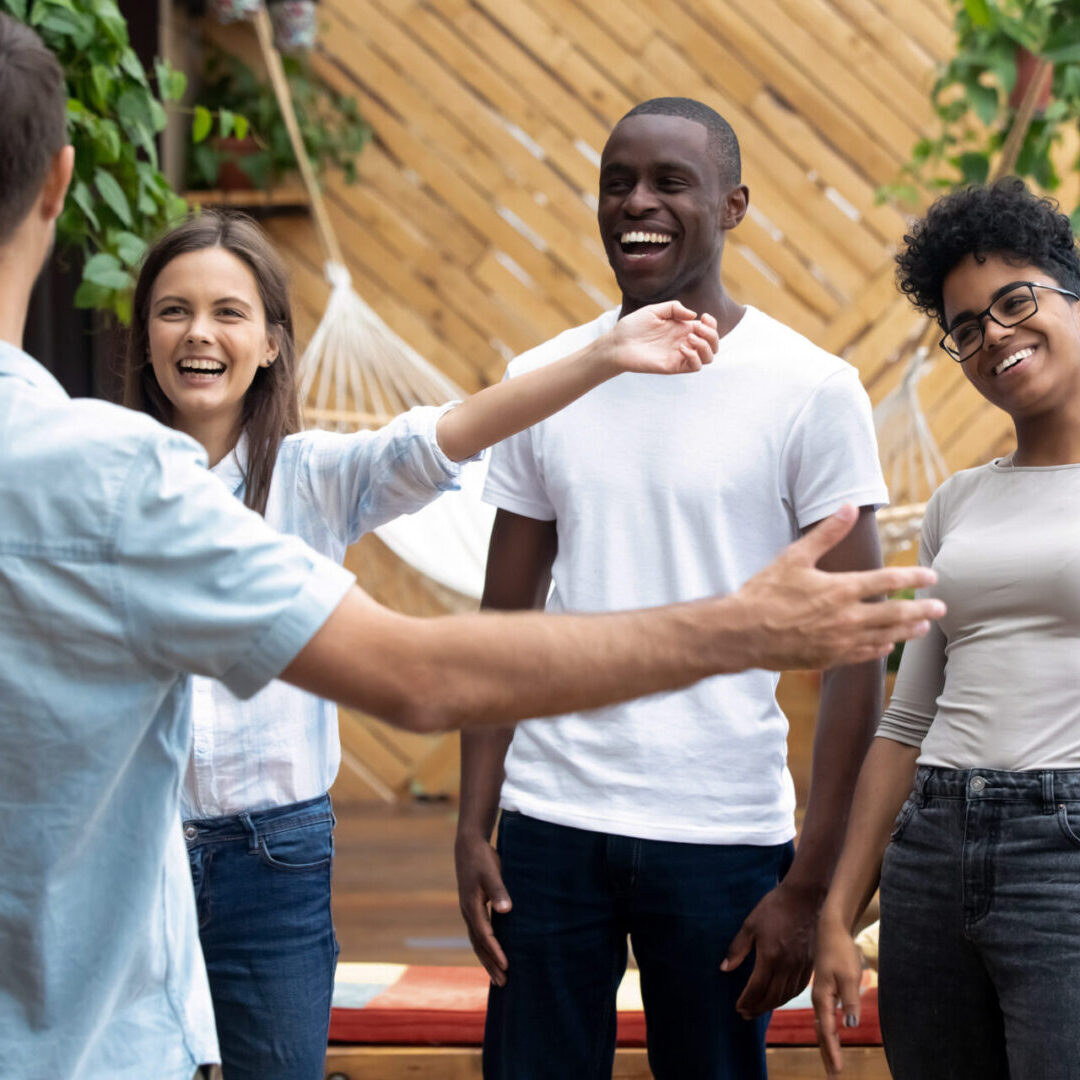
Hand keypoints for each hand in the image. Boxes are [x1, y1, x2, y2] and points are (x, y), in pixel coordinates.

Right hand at [455, 831, 511, 984]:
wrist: (468, 846)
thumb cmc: (482, 859)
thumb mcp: (491, 872)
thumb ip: (499, 891)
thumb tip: (506, 910)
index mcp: (472, 906)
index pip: (485, 935)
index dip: (496, 951)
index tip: (507, 965)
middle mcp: (468, 912)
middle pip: (479, 944)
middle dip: (490, 964)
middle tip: (503, 983)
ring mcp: (469, 911)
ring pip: (477, 942)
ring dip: (487, 959)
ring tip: (498, 977)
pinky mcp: (473, 908)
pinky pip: (479, 933)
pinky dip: (485, 947)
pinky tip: (494, 953)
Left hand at [610, 301, 719, 373]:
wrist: (617, 343)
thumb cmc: (633, 326)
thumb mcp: (655, 310)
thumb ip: (674, 308)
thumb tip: (693, 316)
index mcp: (682, 328)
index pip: (707, 330)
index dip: (712, 324)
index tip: (703, 317)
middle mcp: (684, 342)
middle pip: (713, 345)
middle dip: (712, 335)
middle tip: (698, 329)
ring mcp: (679, 355)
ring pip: (708, 358)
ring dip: (706, 346)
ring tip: (690, 339)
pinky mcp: (673, 366)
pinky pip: (694, 367)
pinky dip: (694, 357)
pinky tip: (682, 348)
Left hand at [721, 881, 817, 1017]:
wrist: (804, 897)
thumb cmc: (775, 907)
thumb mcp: (750, 924)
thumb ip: (737, 948)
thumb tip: (724, 968)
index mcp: (770, 956)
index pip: (757, 988)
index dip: (747, 1000)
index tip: (738, 1008)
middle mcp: (787, 965)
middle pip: (772, 996)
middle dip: (757, 1008)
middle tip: (745, 1014)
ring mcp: (801, 965)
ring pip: (786, 995)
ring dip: (771, 1005)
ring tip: (759, 1008)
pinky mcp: (810, 963)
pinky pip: (799, 987)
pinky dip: (787, 997)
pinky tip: (779, 997)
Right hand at [732, 505, 944, 670]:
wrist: (742, 634)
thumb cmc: (764, 593)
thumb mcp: (793, 557)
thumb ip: (825, 534)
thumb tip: (847, 508)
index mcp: (839, 589)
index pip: (888, 580)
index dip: (913, 577)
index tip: (932, 576)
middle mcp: (846, 618)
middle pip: (896, 613)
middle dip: (922, 609)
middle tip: (942, 606)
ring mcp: (840, 641)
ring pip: (884, 636)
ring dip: (907, 630)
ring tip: (923, 626)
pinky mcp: (829, 659)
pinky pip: (864, 654)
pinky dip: (880, 647)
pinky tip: (887, 643)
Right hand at [811, 913, 865, 1074]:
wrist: (830, 929)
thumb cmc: (840, 951)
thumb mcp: (849, 975)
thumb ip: (850, 1001)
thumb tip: (849, 1026)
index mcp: (823, 997)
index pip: (827, 1031)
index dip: (832, 1051)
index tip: (837, 1071)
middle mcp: (819, 999)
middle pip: (821, 1032)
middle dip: (826, 1055)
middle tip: (832, 1076)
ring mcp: (822, 994)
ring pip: (822, 1026)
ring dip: (826, 1045)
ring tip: (831, 1063)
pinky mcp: (826, 990)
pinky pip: (824, 1017)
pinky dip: (827, 1031)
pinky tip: (831, 1035)